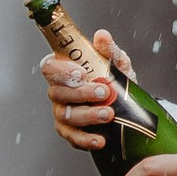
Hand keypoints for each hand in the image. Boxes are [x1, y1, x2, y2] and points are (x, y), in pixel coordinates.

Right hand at [41, 32, 129, 155]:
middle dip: (82, 94)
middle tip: (104, 93)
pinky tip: (101, 139)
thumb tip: (102, 36)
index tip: (82, 73)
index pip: (49, 67)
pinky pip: (72, 137)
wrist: (127, 106)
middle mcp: (59, 92)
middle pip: (58, 93)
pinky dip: (86, 139)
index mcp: (65, 71)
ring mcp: (62, 112)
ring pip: (66, 115)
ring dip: (88, 115)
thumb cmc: (114, 79)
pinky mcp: (70, 132)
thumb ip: (108, 49)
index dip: (62, 71)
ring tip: (108, 114)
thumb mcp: (116, 62)